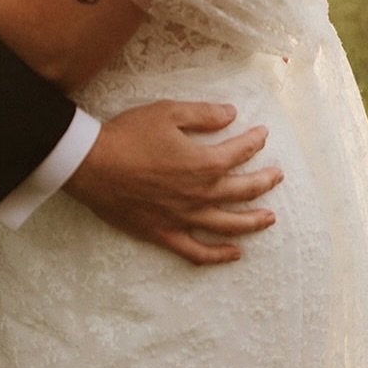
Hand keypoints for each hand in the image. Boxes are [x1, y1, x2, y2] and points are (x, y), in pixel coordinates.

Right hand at [65, 100, 281, 265]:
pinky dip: (219, 255)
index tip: (261, 134)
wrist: (91, 164)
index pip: (240, 152)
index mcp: (204, 163)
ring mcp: (184, 218)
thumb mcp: (167, 112)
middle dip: (264, 181)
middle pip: (243, 191)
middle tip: (277, 176)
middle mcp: (200, 194)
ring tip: (269, 218)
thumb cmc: (128, 134)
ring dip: (253, 221)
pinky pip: (198, 251)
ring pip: (229, 224)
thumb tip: (231, 114)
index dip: (255, 141)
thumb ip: (204, 114)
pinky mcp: (164, 233)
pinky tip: (234, 253)